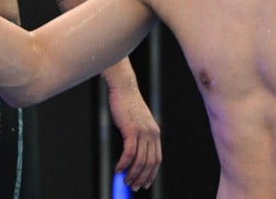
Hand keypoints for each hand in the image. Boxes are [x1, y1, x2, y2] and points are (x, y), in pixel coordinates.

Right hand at [108, 76, 160, 191]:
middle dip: (142, 178)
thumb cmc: (127, 103)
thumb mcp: (137, 120)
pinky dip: (124, 163)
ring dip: (133, 174)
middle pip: (150, 163)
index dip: (152, 173)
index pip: (157, 159)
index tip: (146, 183)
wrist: (124, 87)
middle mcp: (151, 134)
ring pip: (140, 160)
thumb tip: (132, 150)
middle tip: (134, 187)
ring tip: (126, 181)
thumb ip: (138, 134)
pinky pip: (129, 153)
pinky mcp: (131, 130)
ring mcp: (142, 132)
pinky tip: (118, 169)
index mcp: (155, 133)